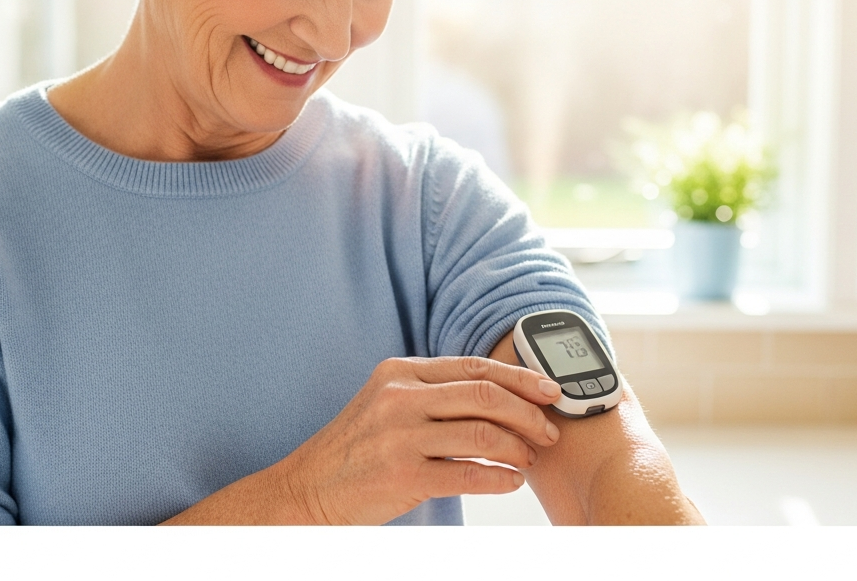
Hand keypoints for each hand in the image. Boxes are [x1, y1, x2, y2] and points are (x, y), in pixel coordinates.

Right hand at [272, 356, 562, 524]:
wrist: (307, 490)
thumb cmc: (356, 450)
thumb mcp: (387, 403)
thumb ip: (434, 393)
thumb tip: (501, 396)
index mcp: (400, 372)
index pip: (475, 366)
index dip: (521, 377)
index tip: (550, 390)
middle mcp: (400, 397)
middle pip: (486, 396)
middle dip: (529, 414)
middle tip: (549, 431)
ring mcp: (400, 436)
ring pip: (483, 434)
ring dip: (518, 448)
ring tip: (529, 458)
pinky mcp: (403, 476)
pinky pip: (468, 474)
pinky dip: (499, 478)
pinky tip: (511, 481)